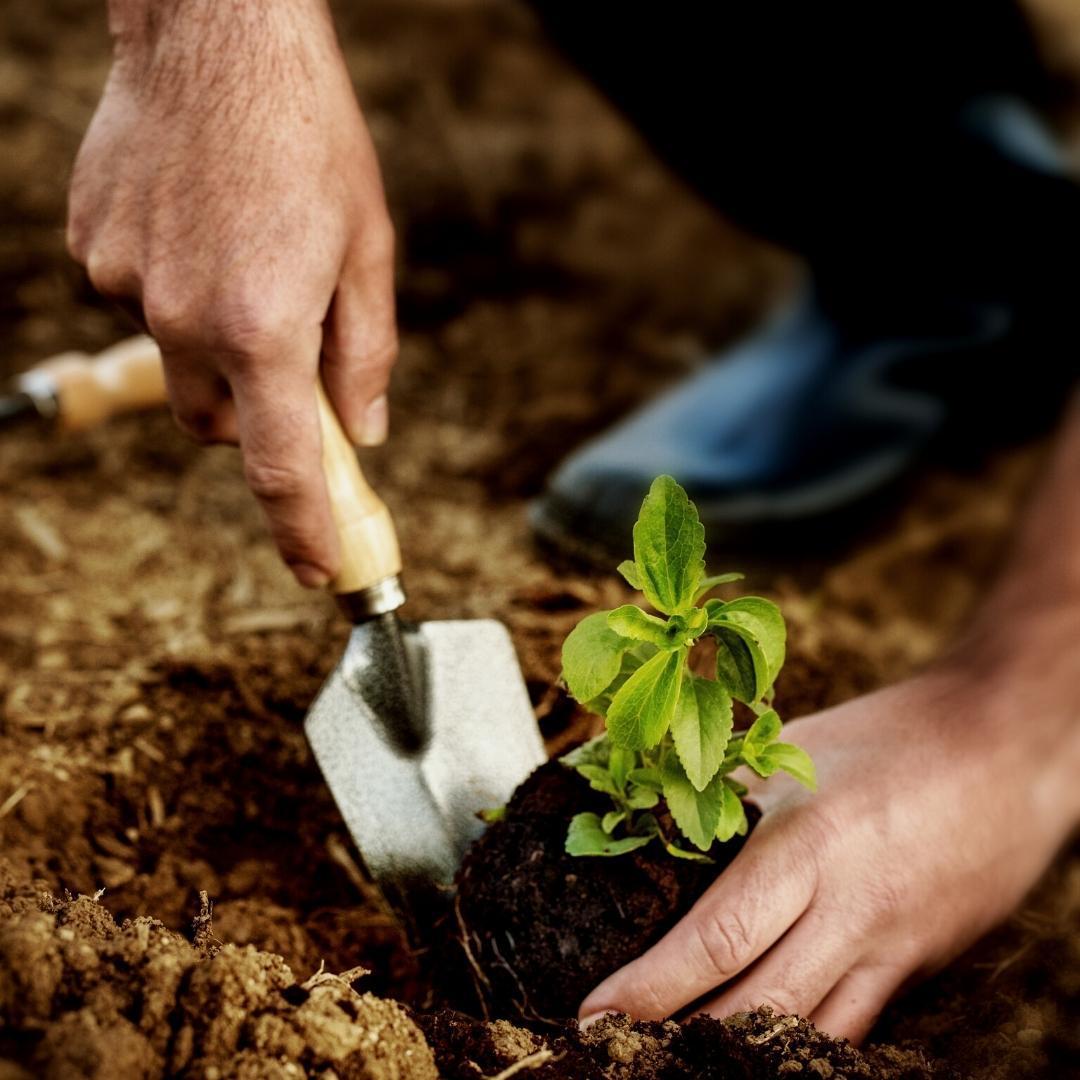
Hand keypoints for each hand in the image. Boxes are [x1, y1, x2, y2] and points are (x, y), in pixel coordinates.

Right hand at [67, 0, 396, 585]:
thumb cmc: (311, 137)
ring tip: (242, 260)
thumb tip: (362, 432)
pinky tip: (200, 224)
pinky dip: (175, 287)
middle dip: (253, 416)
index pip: (282, 468)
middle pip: (216, 423)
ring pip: (175, 360)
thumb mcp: (368, 250)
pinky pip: (139, 298)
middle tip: (284, 368)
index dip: (304, 530)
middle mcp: (186, 319)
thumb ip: (365, 356)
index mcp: (265, 329)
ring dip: (212, 344)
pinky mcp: (93, 247)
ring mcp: (128, 283)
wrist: (219, 33)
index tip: (320, 568)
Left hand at [578, 615, 1079, 1041]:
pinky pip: (853, 1027)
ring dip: (739, 1052)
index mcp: (808, 844)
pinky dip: (800, 1043)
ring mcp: (890, 946)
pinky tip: (761, 1045)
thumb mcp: (795, 752)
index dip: (650, 988)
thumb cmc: (892, 736)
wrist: (1005, 747)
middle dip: (682, 1037)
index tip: (596, 1013)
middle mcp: (849, 909)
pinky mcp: (918, 964)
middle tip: (621, 1048)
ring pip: (805, 1033)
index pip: (716, 938)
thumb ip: (729, 798)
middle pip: (756, 1006)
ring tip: (680, 1054)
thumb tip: (655, 828)